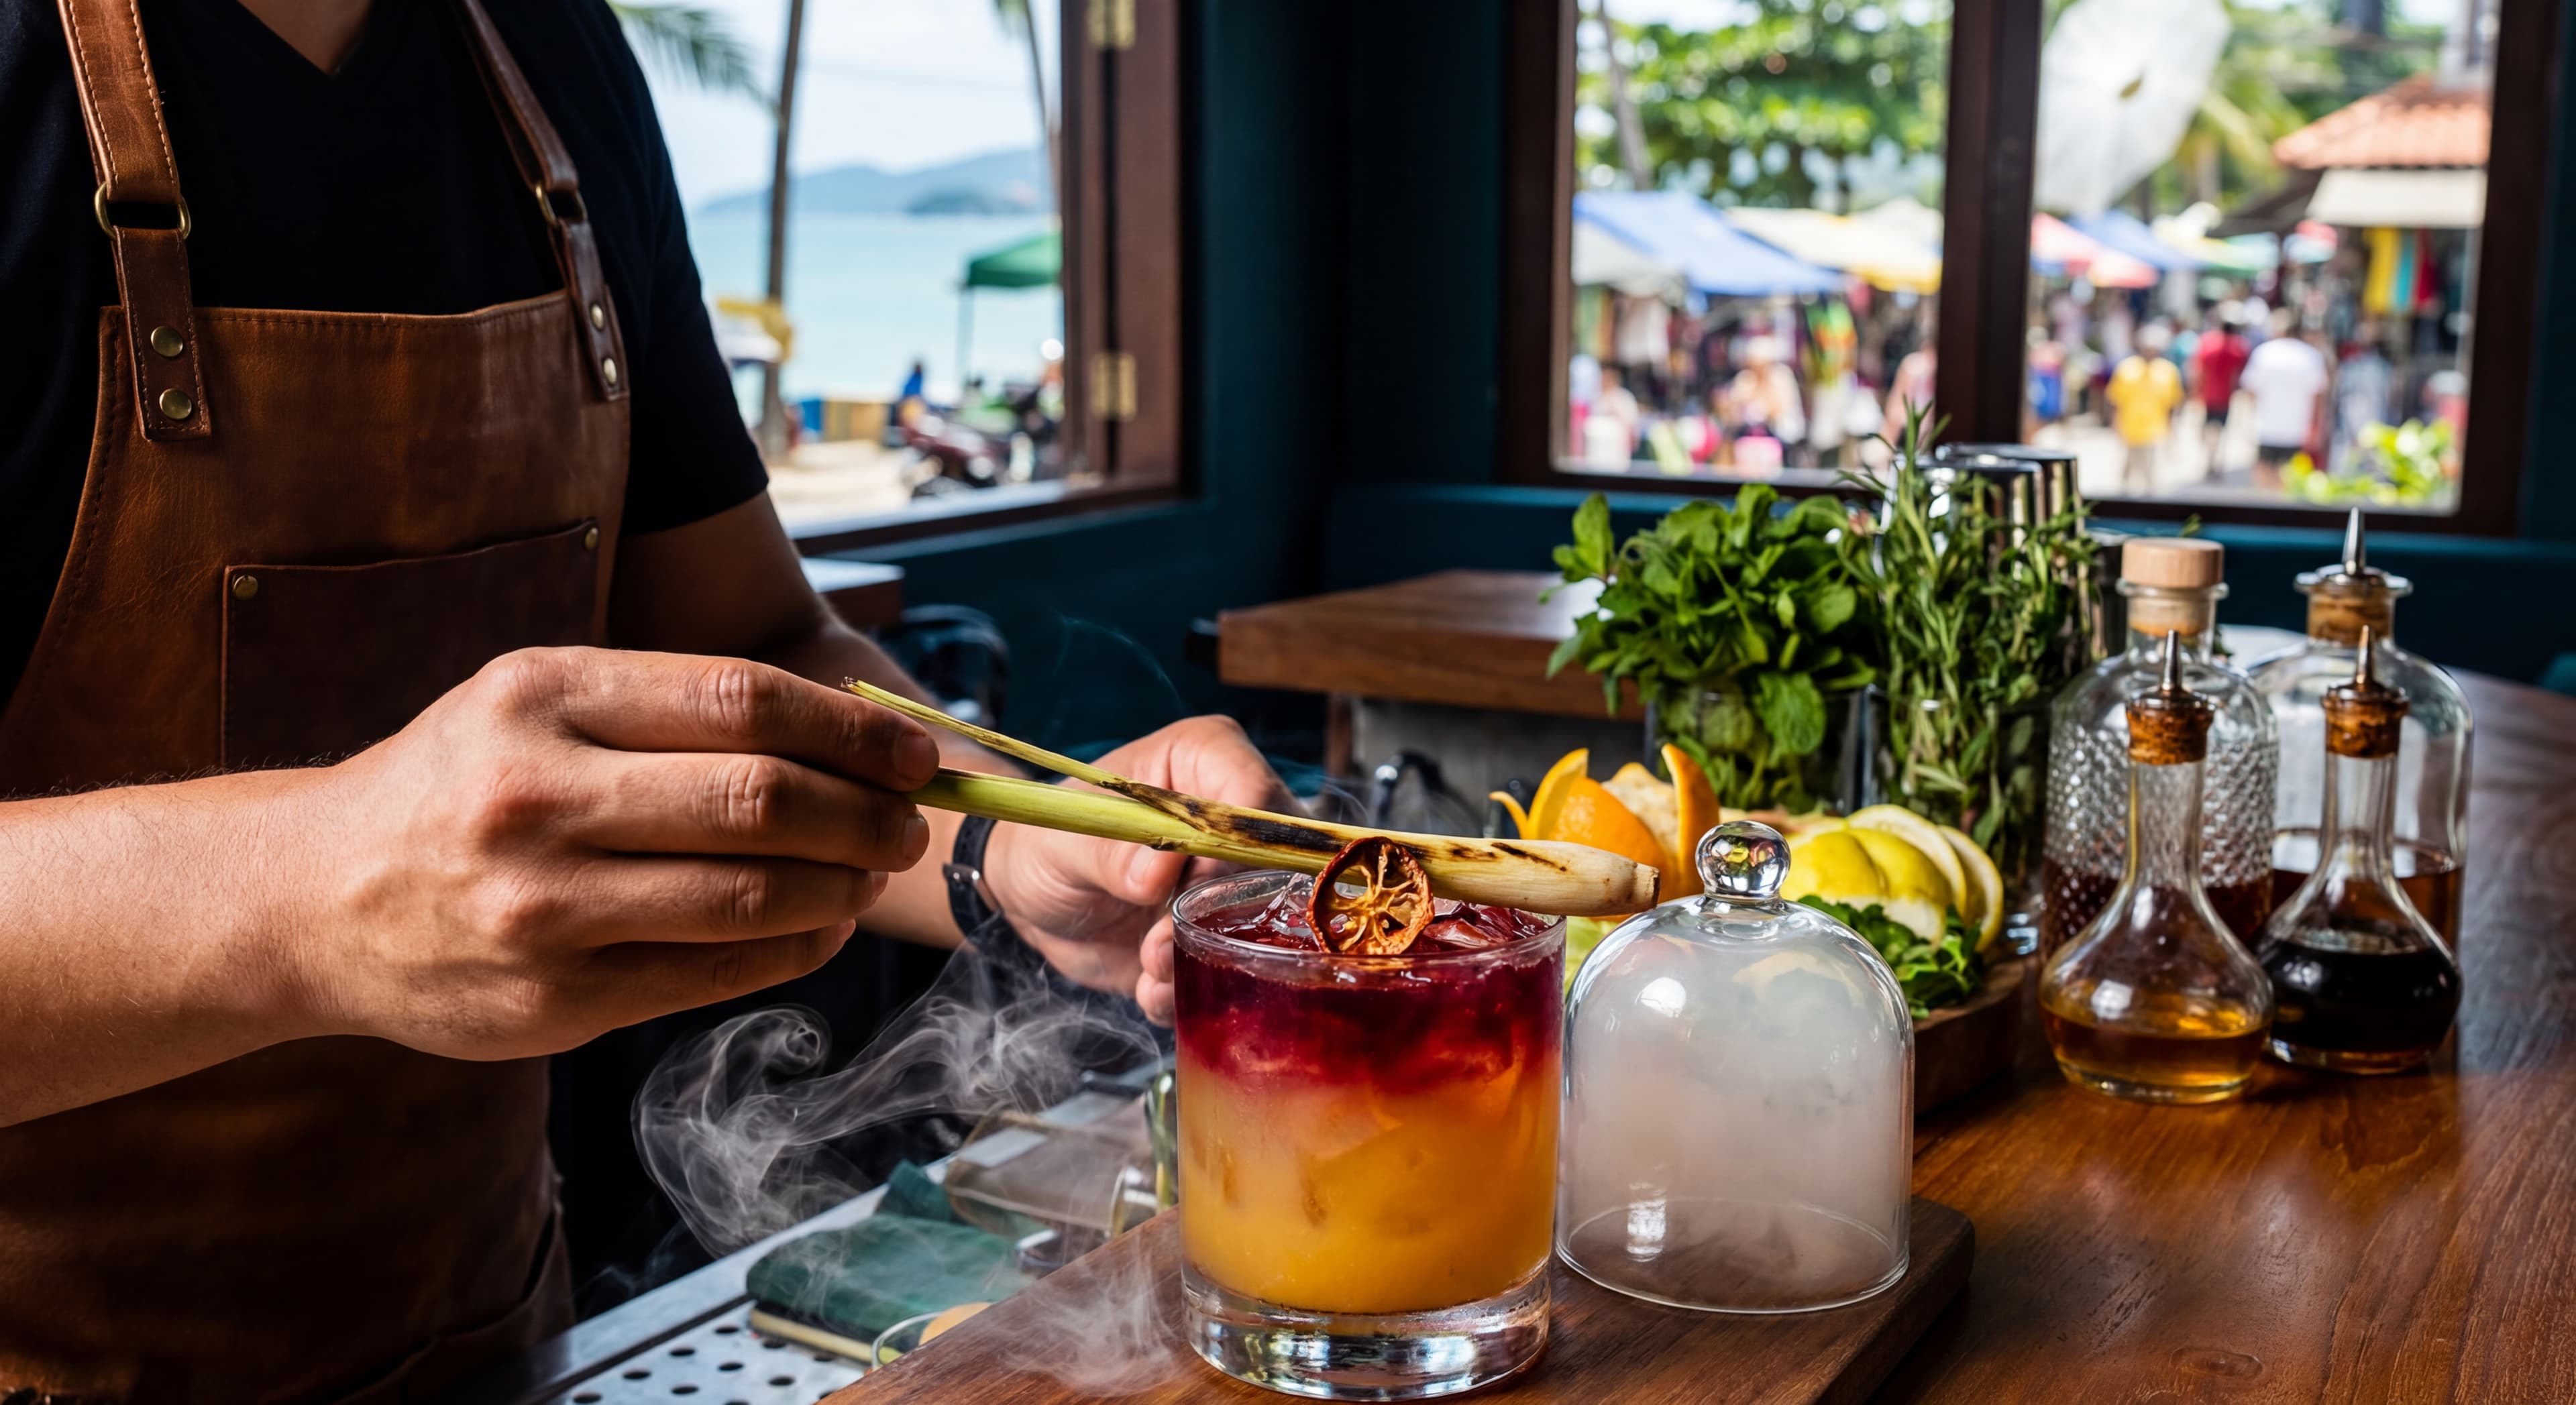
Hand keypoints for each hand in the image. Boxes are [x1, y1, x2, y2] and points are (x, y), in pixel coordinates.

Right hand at [287, 647, 939, 1059]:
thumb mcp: (539, 702)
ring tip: (871, 873)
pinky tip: (820, 926)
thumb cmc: (462, 785)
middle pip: (761, 799)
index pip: (742, 699)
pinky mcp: (554, 999)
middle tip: (910, 823)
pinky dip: (797, 947)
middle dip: (865, 814)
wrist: (311, 898)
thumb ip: (676, 706)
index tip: (913, 753)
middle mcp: (536, 796)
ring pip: (752, 895)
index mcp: (542, 696)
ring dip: (844, 886)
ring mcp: (542, 906)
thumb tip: (856, 731)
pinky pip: (719, 974)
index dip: (852, 730)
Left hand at [981, 716, 1297, 1022]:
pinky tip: (1149, 987)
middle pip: (1278, 866)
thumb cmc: (1046, 842)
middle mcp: (1236, 818)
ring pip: (1266, 925)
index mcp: (1203, 761)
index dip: (1232, 847)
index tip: (1182, 888)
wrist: (1032, 896)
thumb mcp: (1062, 843)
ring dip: (1205, 959)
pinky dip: (1192, 988)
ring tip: (1147, 966)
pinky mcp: (1224, 932)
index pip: (1255, 794)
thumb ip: (1109, 852)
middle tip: (1156, 943)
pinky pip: (1237, 968)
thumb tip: (1159, 871)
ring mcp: (1237, 877)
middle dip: (1219, 919)